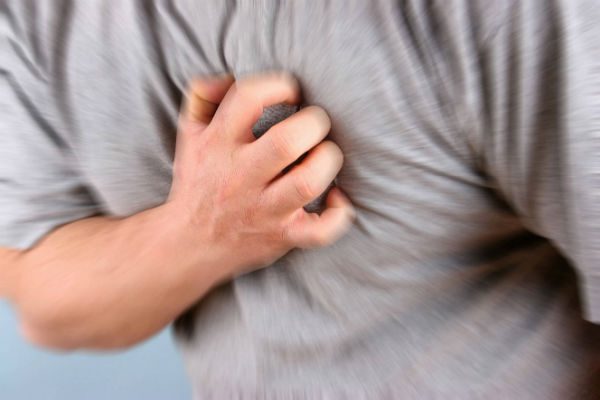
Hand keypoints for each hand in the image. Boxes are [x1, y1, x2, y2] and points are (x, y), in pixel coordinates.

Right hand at [168, 73, 354, 278]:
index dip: (277, 85)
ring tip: (325, 154)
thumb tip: (230, 75)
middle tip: (315, 124)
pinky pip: (320, 231)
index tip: (290, 91)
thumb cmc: (199, 182)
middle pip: (287, 142)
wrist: (189, 244)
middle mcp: (239, 177)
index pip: (247, 99)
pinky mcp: (281, 236)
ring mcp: (263, 209)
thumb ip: (204, 95)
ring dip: (328, 161)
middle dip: (314, 123)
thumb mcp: (189, 134)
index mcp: (217, 145)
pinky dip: (339, 214)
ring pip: (307, 183)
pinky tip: (335, 198)